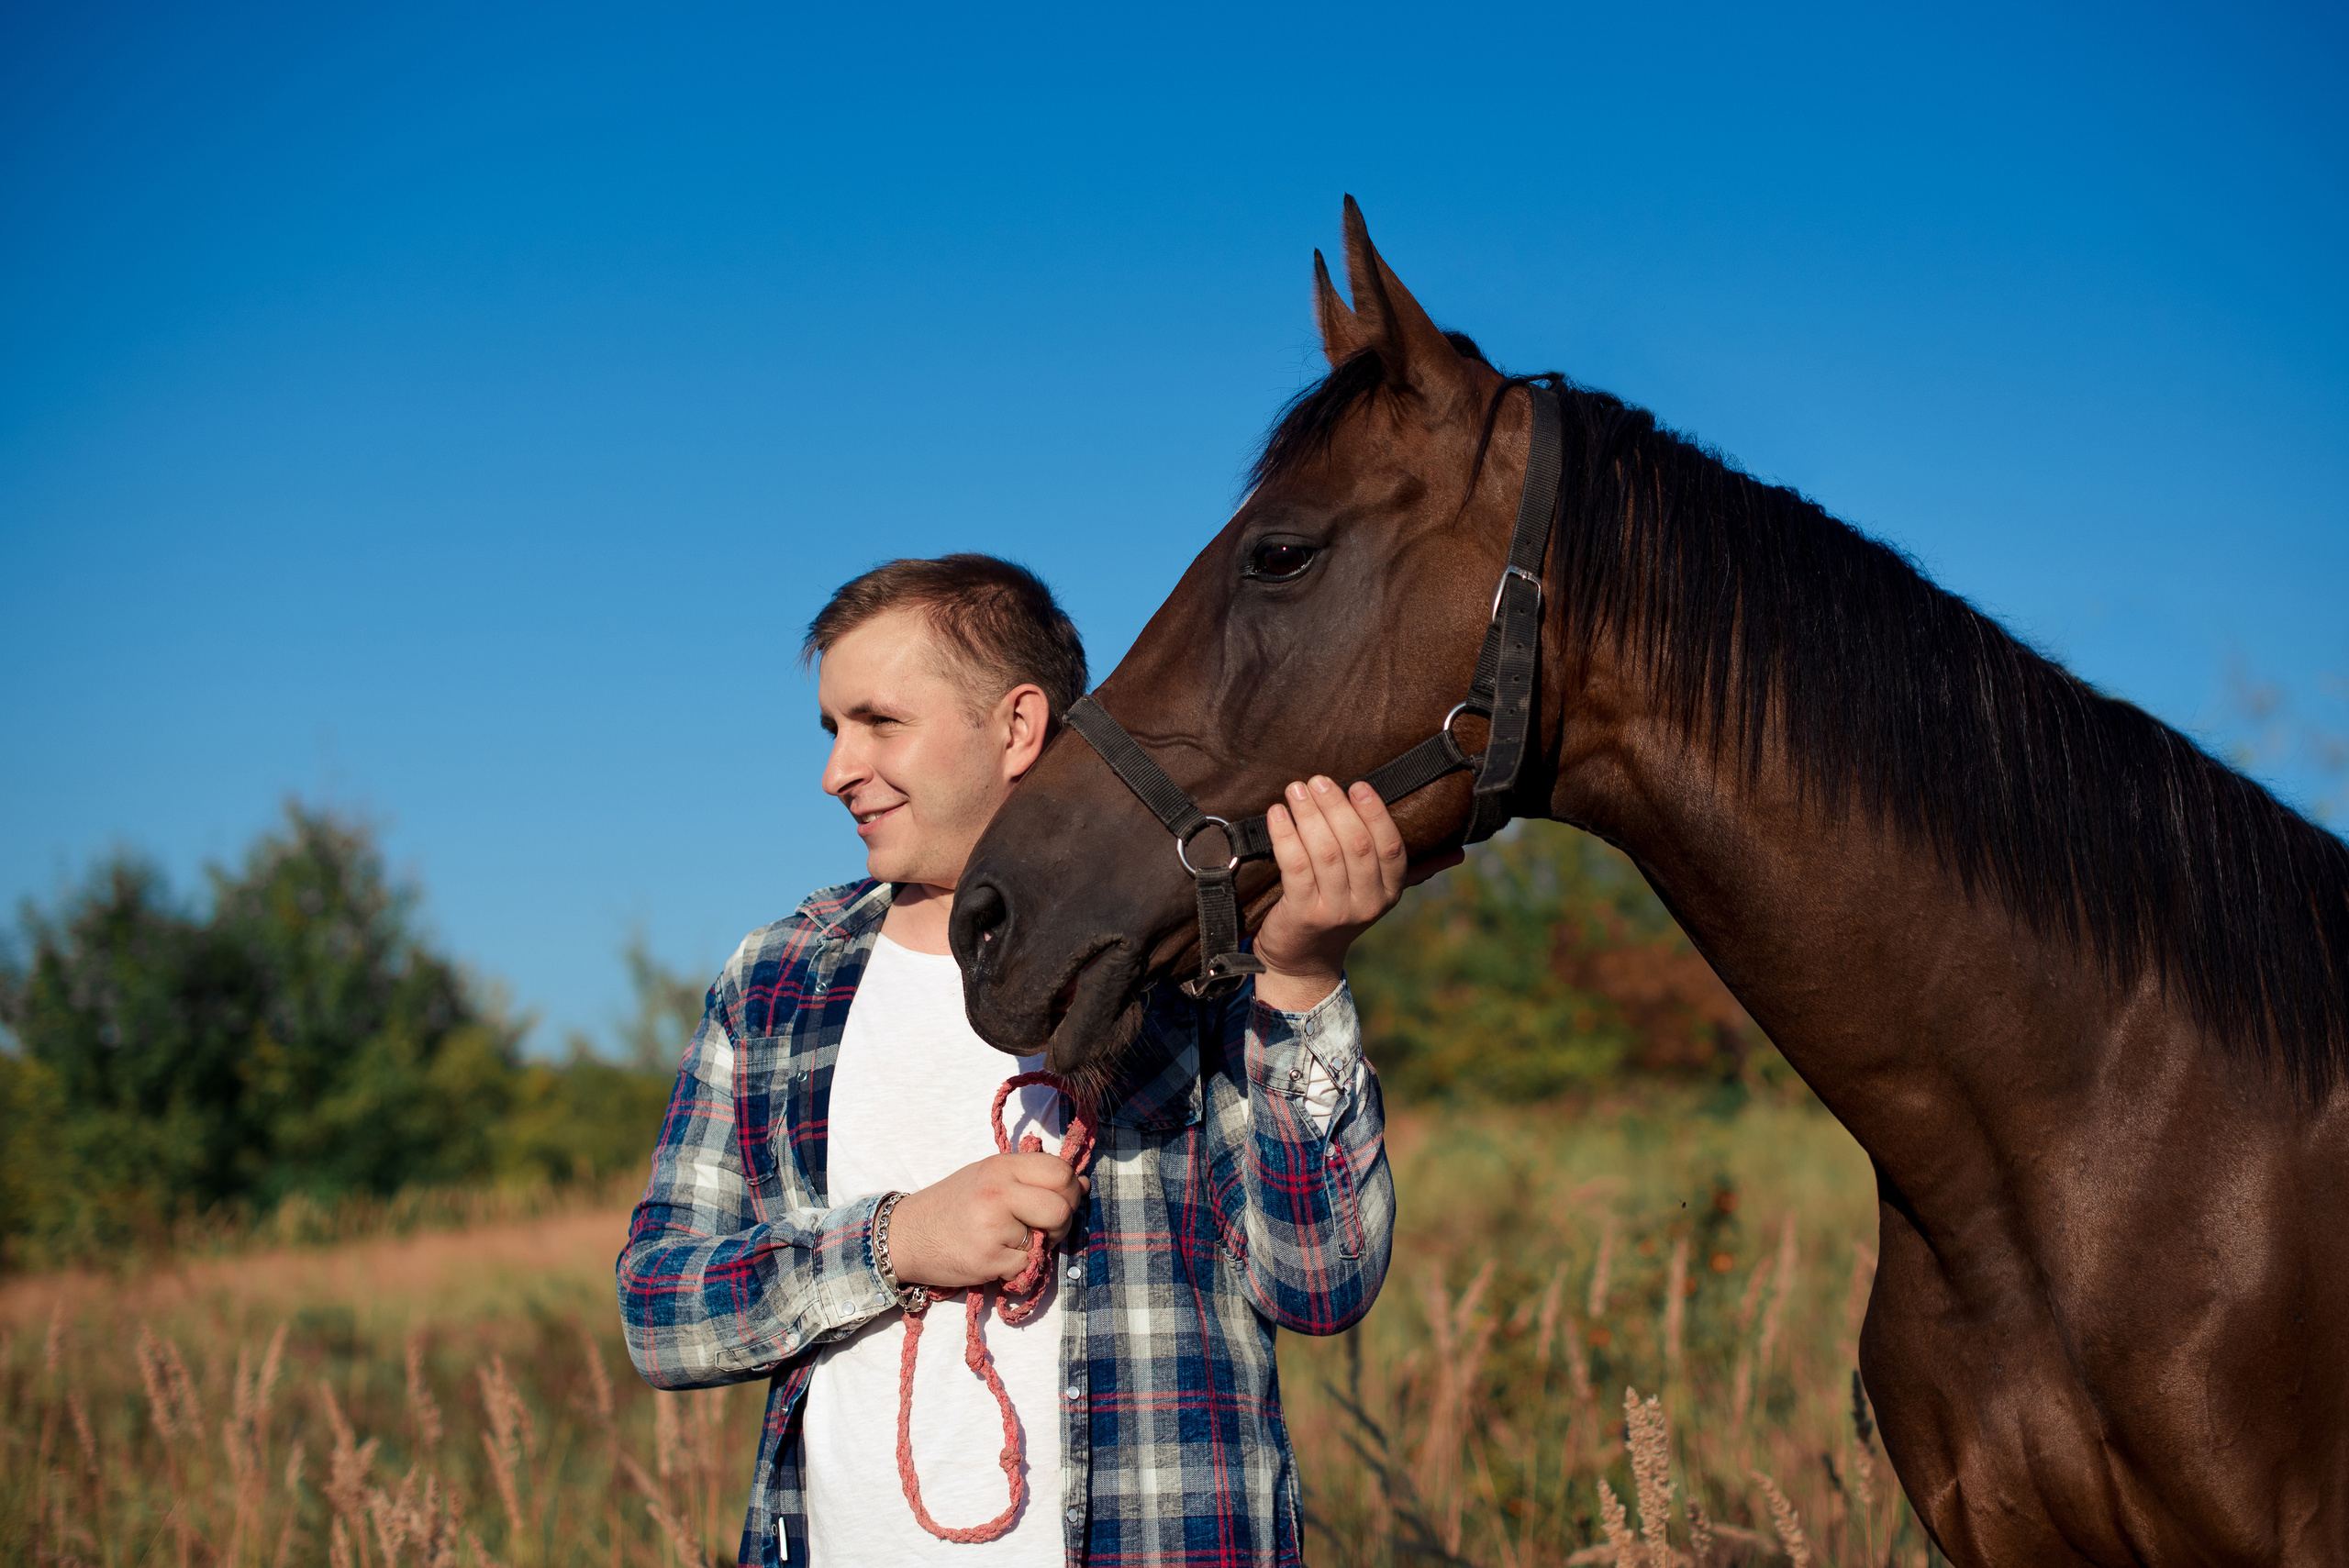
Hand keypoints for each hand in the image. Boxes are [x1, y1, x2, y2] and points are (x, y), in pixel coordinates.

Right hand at [885, 1152, 1089, 1290]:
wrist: (906, 1236)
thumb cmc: (953, 1205)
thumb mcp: (990, 1177)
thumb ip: (1033, 1179)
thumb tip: (1081, 1184)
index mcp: (1002, 1166)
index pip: (1060, 1171)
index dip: (1070, 1190)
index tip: (1060, 1200)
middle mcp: (998, 1191)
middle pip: (1061, 1207)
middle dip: (1061, 1223)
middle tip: (1042, 1228)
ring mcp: (993, 1225)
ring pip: (1046, 1240)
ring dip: (1037, 1247)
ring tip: (1010, 1242)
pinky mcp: (988, 1259)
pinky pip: (1025, 1265)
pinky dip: (1016, 1267)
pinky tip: (994, 1257)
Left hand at [1251, 777, 1463, 1011]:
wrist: (1303, 959)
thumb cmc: (1338, 911)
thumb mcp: (1377, 892)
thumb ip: (1413, 869)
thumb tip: (1460, 853)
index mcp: (1390, 891)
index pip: (1391, 847)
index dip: (1375, 813)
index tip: (1359, 785)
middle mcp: (1368, 903)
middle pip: (1356, 845)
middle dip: (1336, 807)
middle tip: (1318, 781)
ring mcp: (1336, 911)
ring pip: (1325, 853)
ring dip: (1309, 816)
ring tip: (1296, 790)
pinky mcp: (1303, 915)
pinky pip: (1294, 867)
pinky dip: (1284, 836)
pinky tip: (1276, 814)